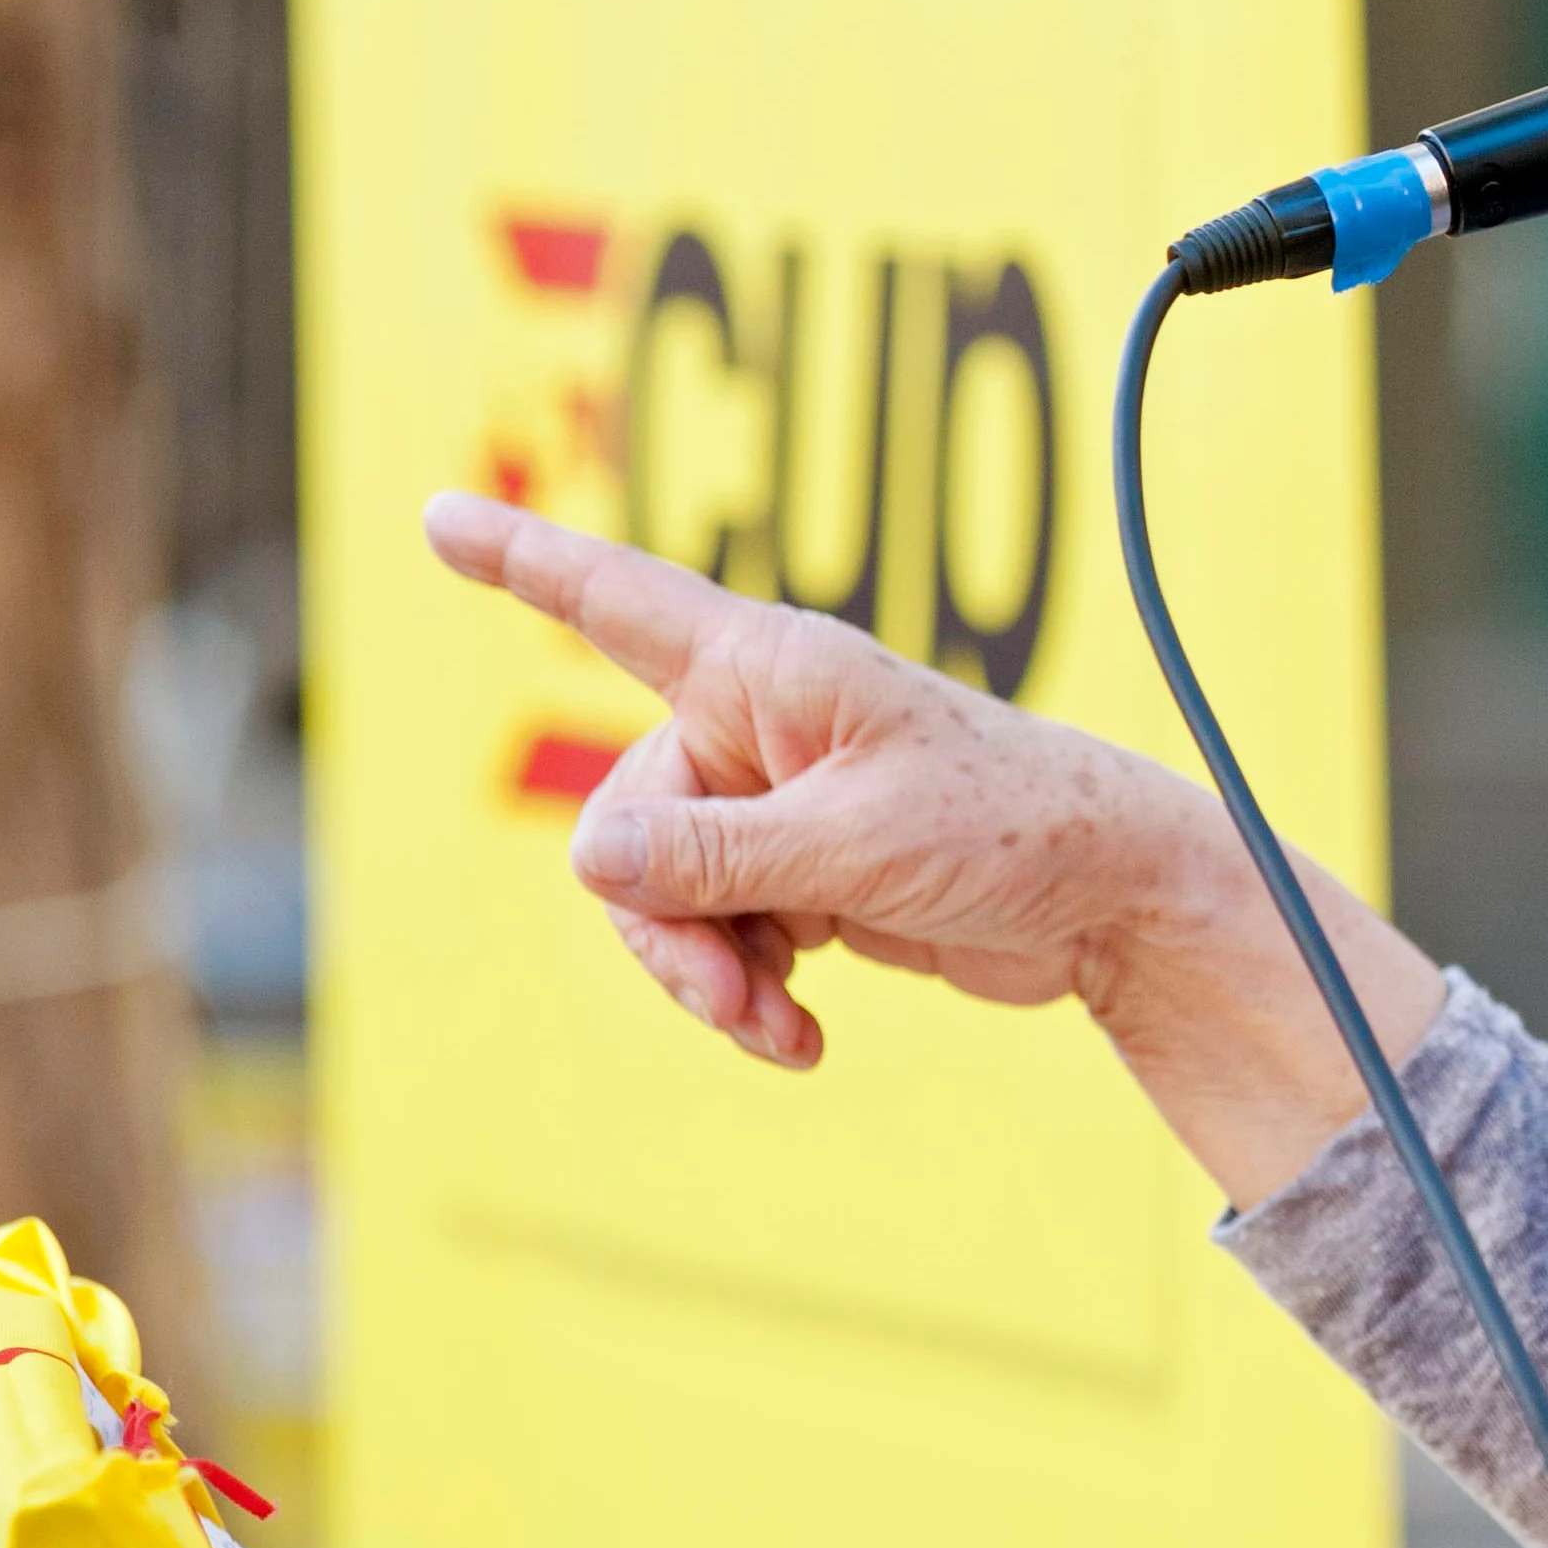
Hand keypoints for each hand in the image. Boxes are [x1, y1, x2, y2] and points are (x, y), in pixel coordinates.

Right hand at [426, 491, 1202, 1062]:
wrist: (1109, 901)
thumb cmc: (1010, 830)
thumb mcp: (854, 844)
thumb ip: (716, 856)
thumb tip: (589, 860)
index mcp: (768, 669)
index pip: (617, 603)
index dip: (522, 561)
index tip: (438, 510)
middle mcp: (758, 724)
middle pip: (627, 826)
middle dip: (666, 925)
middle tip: (734, 995)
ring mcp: (775, 802)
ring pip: (663, 897)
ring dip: (707, 973)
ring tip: (779, 1024)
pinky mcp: (800, 872)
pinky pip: (717, 936)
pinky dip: (745, 991)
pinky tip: (801, 1037)